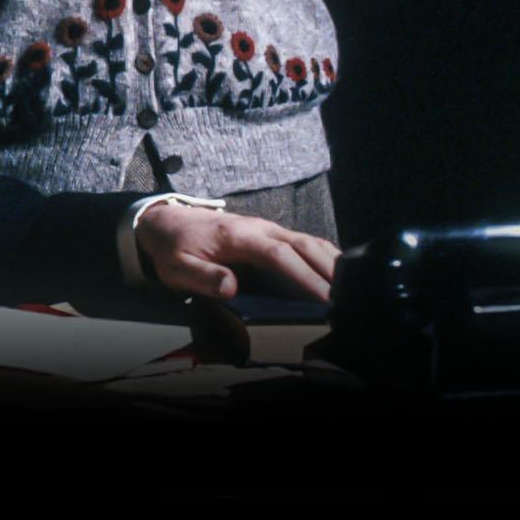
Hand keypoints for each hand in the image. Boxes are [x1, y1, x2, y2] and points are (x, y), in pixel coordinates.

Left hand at [136, 203, 339, 302]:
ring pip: (307, 240)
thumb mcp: (178, 267)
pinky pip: (302, 243)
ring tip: (353, 285)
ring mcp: (267, 229)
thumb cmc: (173, 248)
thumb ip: (203, 277)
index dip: (304, 276)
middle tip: (350, 295)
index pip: (280, 255)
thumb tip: (232, 288)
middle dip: (329, 268)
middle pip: (303, 243)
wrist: (166, 222)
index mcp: (240, 236)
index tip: (324, 297)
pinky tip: (336, 272)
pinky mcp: (269, 235)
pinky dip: (322, 255)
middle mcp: (260, 228)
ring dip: (331, 261)